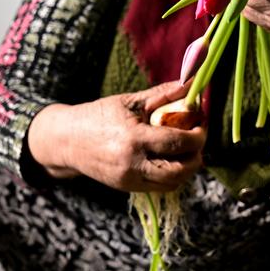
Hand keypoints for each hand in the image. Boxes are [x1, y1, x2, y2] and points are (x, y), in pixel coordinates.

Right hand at [26, 81, 206, 191]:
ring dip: (187, 167)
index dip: (197, 135)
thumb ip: (163, 94)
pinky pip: (160, 187)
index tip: (202, 123)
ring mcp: (129, 180)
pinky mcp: (127, 188)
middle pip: (180, 171)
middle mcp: (132, 164)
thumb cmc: (99, 115)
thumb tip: (192, 82)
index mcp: (133, 139)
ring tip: (187, 148)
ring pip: (173, 183)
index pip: (177, 142)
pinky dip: (173, 175)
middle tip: (199, 138)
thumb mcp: (130, 101)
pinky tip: (171, 157)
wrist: (67, 140)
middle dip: (197, 155)